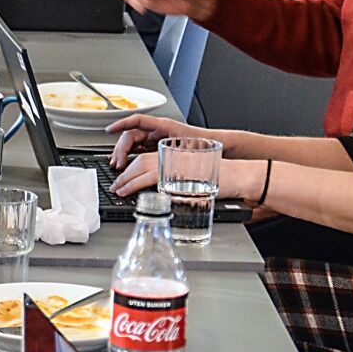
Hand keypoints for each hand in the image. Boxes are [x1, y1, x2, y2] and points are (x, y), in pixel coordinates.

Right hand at [107, 114, 216, 167]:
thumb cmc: (204, 144)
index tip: (108, 130)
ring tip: (118, 166)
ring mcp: (157, 138)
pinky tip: (127, 166)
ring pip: (133, 143)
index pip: (137, 120)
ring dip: (124, 154)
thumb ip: (168, 153)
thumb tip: (152, 162)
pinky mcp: (158, 147)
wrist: (216, 145)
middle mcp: (158, 130)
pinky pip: (140, 149)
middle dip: (120, 148)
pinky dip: (132, 157)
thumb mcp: (185, 149)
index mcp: (163, 125)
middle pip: (131, 135)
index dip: (121, 123)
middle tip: (117, 163)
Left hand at [111, 149, 262, 201]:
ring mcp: (173, 163)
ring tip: (116, 189)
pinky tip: (126, 191)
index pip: (148, 158)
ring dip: (125, 179)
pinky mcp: (175, 173)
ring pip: (140, 167)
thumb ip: (179, 183)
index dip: (133, 168)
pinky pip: (148, 177)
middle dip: (124, 174)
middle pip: (140, 161)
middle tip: (115, 185)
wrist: (237, 175)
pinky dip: (133, 184)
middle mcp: (172, 156)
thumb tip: (166, 195)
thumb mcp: (195, 179)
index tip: (124, 178)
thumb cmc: (222, 179)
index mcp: (176, 156)